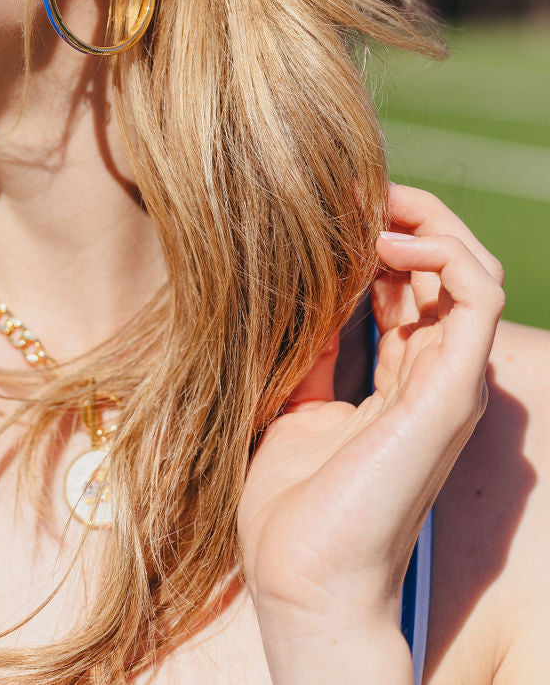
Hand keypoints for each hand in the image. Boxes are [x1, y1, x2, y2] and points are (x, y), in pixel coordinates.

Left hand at [238, 183, 504, 678]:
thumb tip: (293, 283)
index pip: (413, 282)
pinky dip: (440, 250)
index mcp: (404, 380)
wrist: (301, 578)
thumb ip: (308, 345)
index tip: (332, 203)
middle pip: (447, 265)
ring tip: (372, 207)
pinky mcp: (451, 391)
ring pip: (472, 267)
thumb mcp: (291, 399)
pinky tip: (386, 243)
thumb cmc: (292, 507)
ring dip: (426, 220)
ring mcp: (450, 383)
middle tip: (355, 190)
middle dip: (405, 214)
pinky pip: (477, 293)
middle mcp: (437, 376)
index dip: (380, 231)